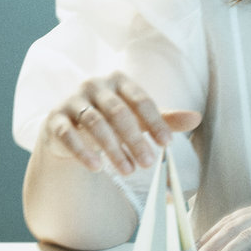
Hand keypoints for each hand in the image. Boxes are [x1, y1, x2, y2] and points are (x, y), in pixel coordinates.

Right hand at [41, 71, 200, 175]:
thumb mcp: (138, 118)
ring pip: (94, 123)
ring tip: (128, 170)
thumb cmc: (111, 119)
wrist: (69, 127)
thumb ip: (165, 118)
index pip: (141, 99)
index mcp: (119, 80)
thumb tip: (196, 118)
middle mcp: (94, 85)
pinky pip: (67, 134)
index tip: (168, 144)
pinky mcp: (54, 119)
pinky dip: (82, 152)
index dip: (156, 122)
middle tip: (149, 163)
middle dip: (134, 139)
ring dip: (113, 149)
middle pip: (118, 112)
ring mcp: (72, 100)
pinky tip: (97, 168)